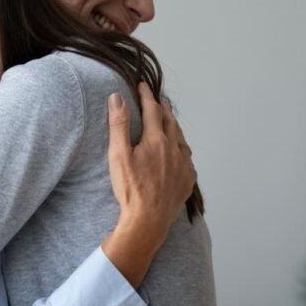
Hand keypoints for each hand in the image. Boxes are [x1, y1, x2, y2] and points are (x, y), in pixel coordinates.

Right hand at [101, 83, 196, 285]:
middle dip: (163, 109)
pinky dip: (181, 148)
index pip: (152, 110)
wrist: (148, 220)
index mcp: (156, 140)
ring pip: (181, 139)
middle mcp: (174, 149)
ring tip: (169, 122)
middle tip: (158, 100)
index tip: (142, 86)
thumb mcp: (118, 155)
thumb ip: (118, 125)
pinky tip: (177, 152)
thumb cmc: (130, 188)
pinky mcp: (188, 180)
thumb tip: (117, 98)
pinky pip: (187, 158)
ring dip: (174, 127)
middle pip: (171, 122)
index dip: (146, 96)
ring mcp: (184, 165)